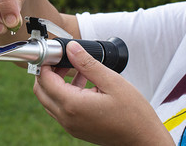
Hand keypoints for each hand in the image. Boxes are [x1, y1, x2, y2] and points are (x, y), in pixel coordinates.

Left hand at [33, 41, 173, 144]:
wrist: (144, 140)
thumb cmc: (134, 115)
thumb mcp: (112, 82)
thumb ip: (87, 64)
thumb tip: (71, 48)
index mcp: (72, 105)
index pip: (45, 80)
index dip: (46, 63)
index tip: (53, 53)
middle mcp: (66, 118)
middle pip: (40, 91)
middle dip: (46, 73)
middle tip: (60, 60)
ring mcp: (70, 126)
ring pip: (48, 100)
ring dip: (55, 83)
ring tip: (74, 69)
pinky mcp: (75, 128)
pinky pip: (60, 109)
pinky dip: (63, 94)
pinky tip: (82, 83)